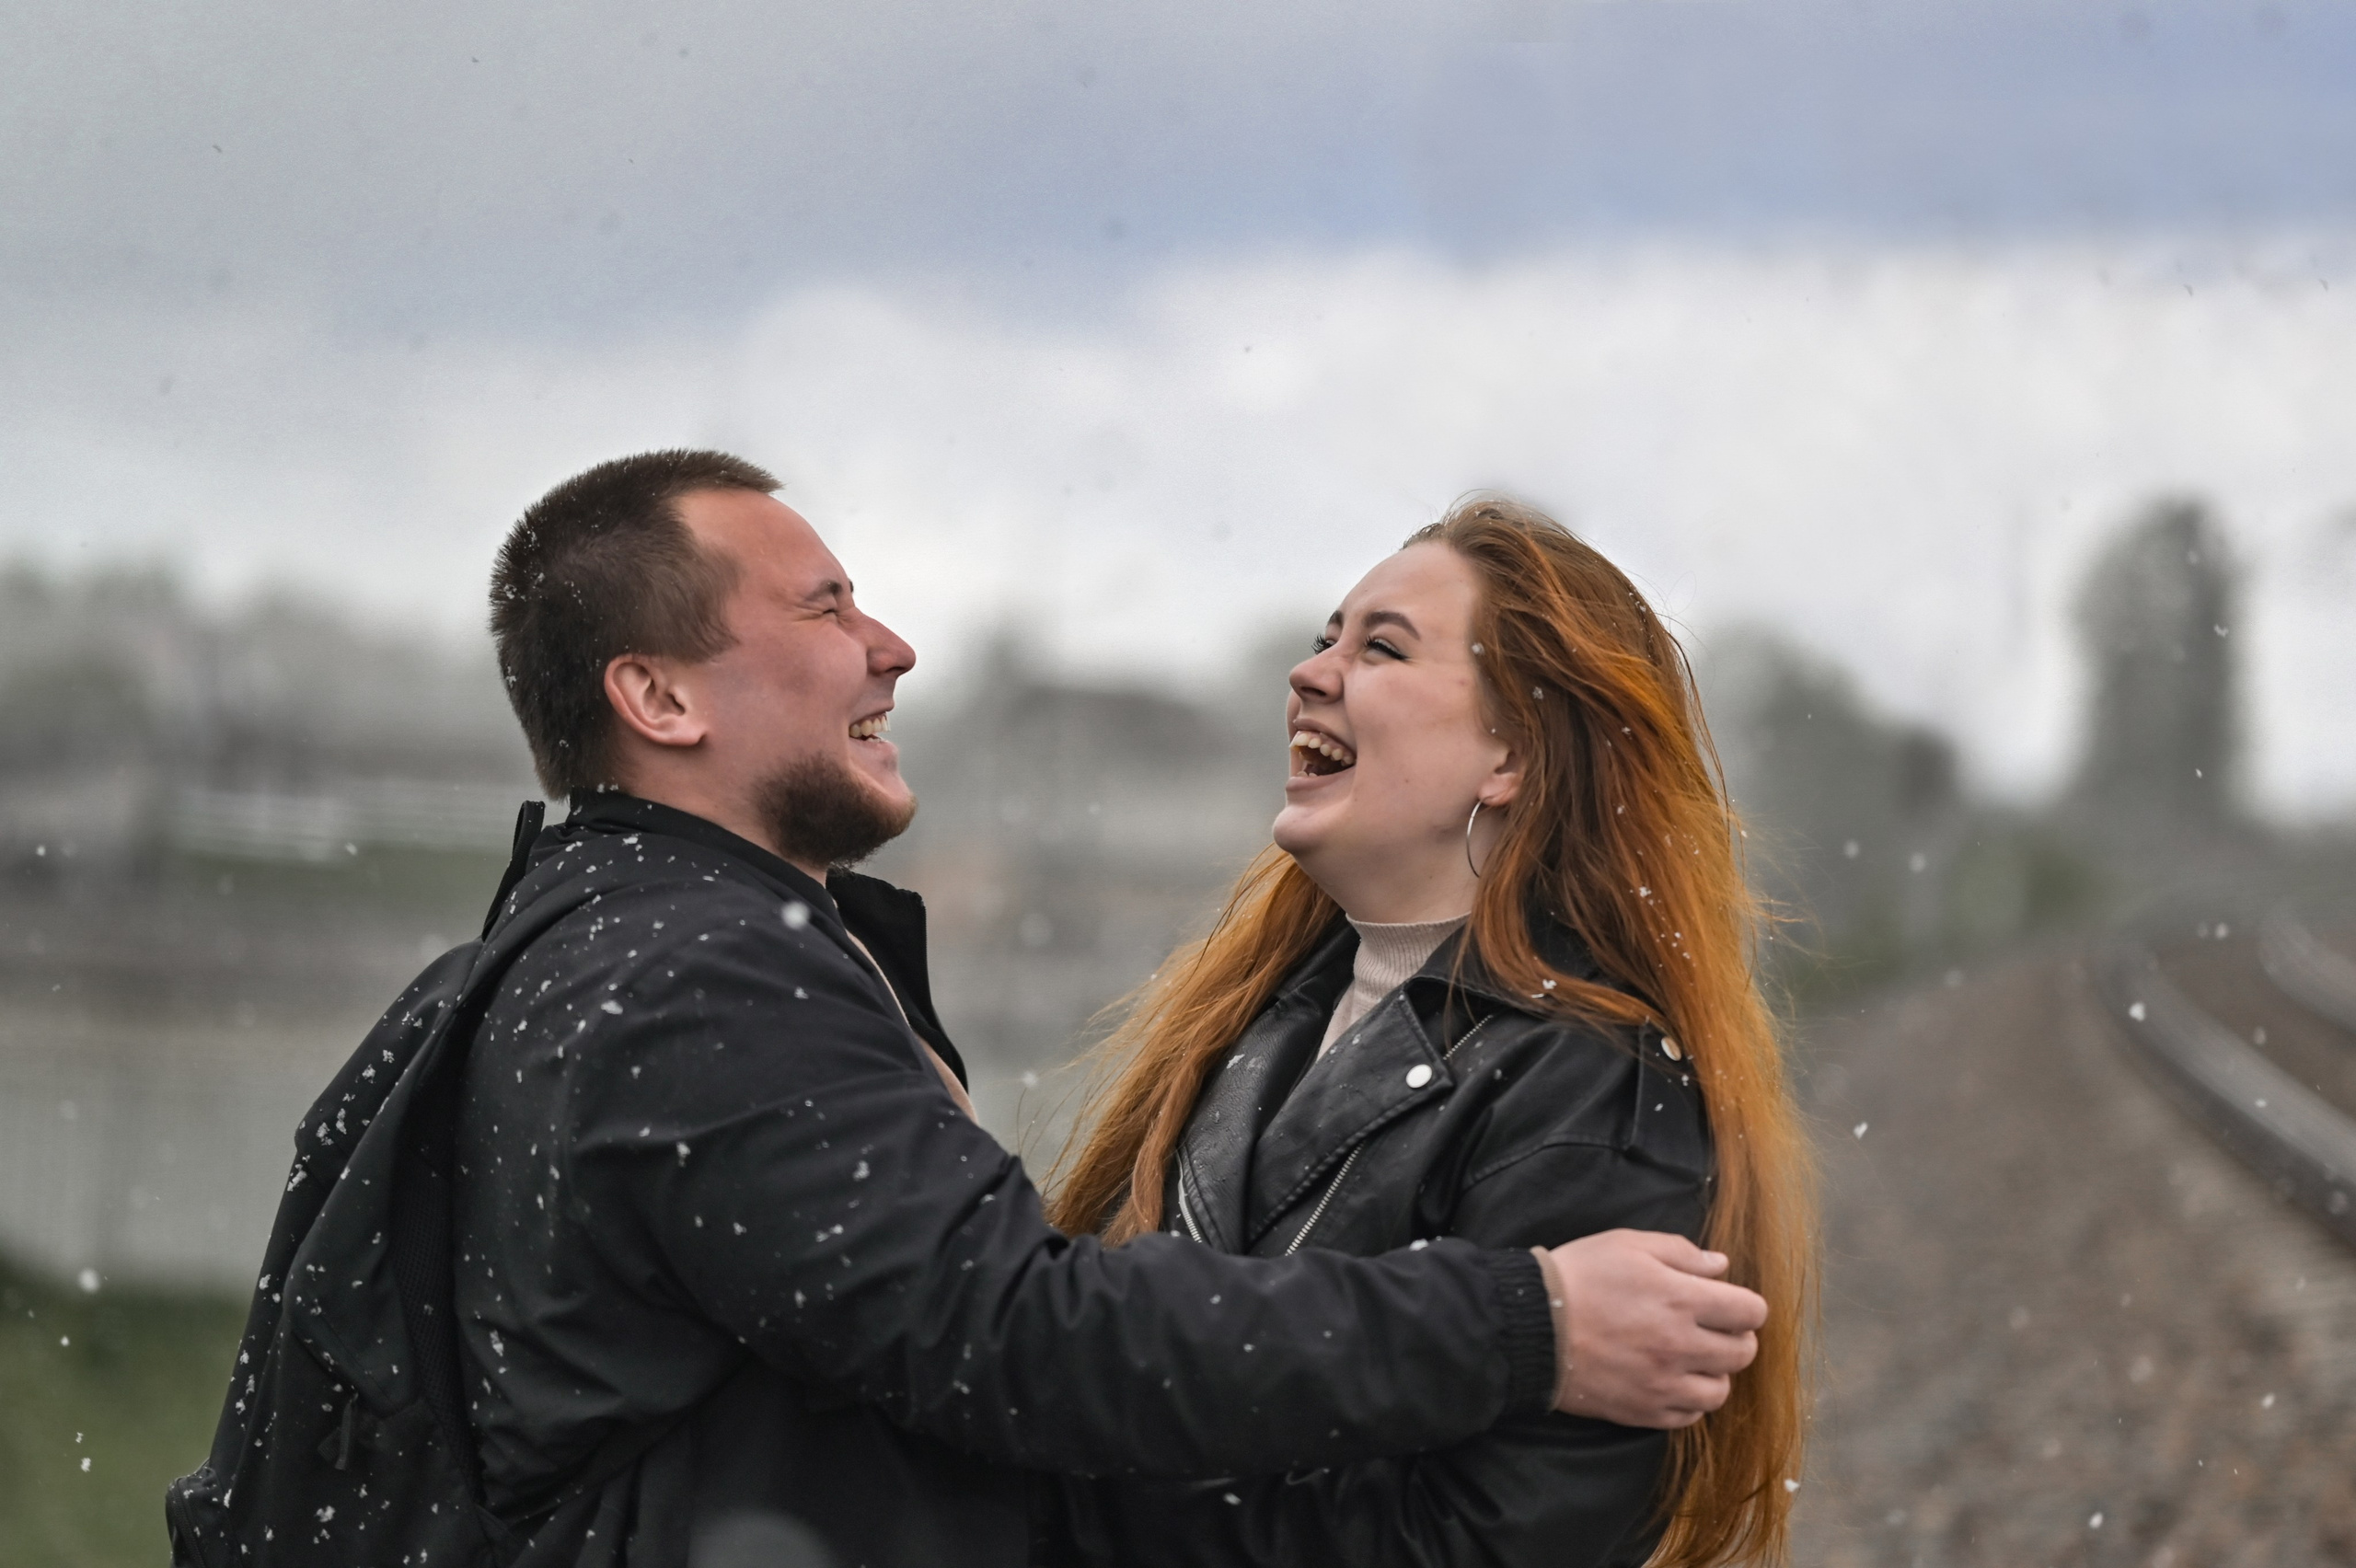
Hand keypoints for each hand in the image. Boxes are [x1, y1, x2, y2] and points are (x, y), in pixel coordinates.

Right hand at [1535, 1230, 1764, 1427]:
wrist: (1531, 1327)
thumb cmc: (1580, 1276)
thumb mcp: (1628, 1245)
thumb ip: (1681, 1253)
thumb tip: (1721, 1267)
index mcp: (1682, 1300)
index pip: (1751, 1312)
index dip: (1746, 1305)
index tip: (1729, 1303)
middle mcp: (1681, 1347)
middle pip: (1743, 1354)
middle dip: (1736, 1338)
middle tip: (1713, 1329)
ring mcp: (1663, 1385)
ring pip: (1721, 1392)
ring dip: (1714, 1373)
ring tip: (1692, 1359)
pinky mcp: (1643, 1411)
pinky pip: (1688, 1417)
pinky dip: (1687, 1401)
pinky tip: (1670, 1381)